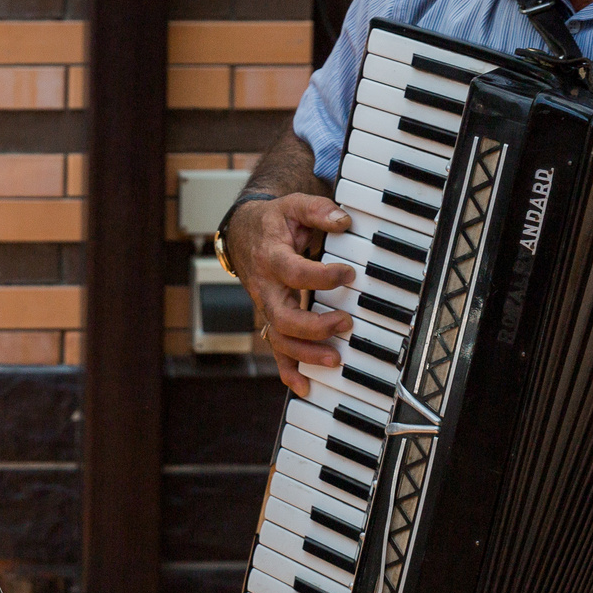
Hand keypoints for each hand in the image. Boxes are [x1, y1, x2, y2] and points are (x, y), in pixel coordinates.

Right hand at [234, 192, 361, 398]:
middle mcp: (265, 288)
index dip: (322, 276)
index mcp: (271, 258)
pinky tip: (305, 386)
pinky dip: (288, 371)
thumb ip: (317, 210)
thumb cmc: (272, 222)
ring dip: (306, 353)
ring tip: (335, 359)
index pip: (294, 272)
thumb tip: (343, 221)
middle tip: (345, 322)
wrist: (243, 234)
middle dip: (314, 326)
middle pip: (282, 317)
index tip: (349, 272)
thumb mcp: (292, 206)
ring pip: (279, 339)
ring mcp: (266, 307)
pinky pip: (276, 350)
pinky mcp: (271, 319)